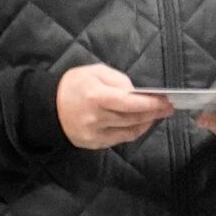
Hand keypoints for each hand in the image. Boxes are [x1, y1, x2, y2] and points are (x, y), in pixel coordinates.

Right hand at [57, 64, 171, 149]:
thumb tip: (138, 93)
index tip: (166, 101)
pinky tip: (142, 123)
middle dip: (154, 113)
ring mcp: (93, 133)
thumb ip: (119, 80)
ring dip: (146, 122)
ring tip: (158, 114)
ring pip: (129, 131)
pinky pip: (120, 139)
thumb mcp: (95, 72)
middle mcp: (95, 118)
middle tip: (168, 108)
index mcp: (95, 97)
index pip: (129, 103)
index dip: (150, 103)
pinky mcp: (93, 143)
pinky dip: (134, 131)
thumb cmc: (74, 85)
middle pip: (132, 118)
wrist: (47, 107)